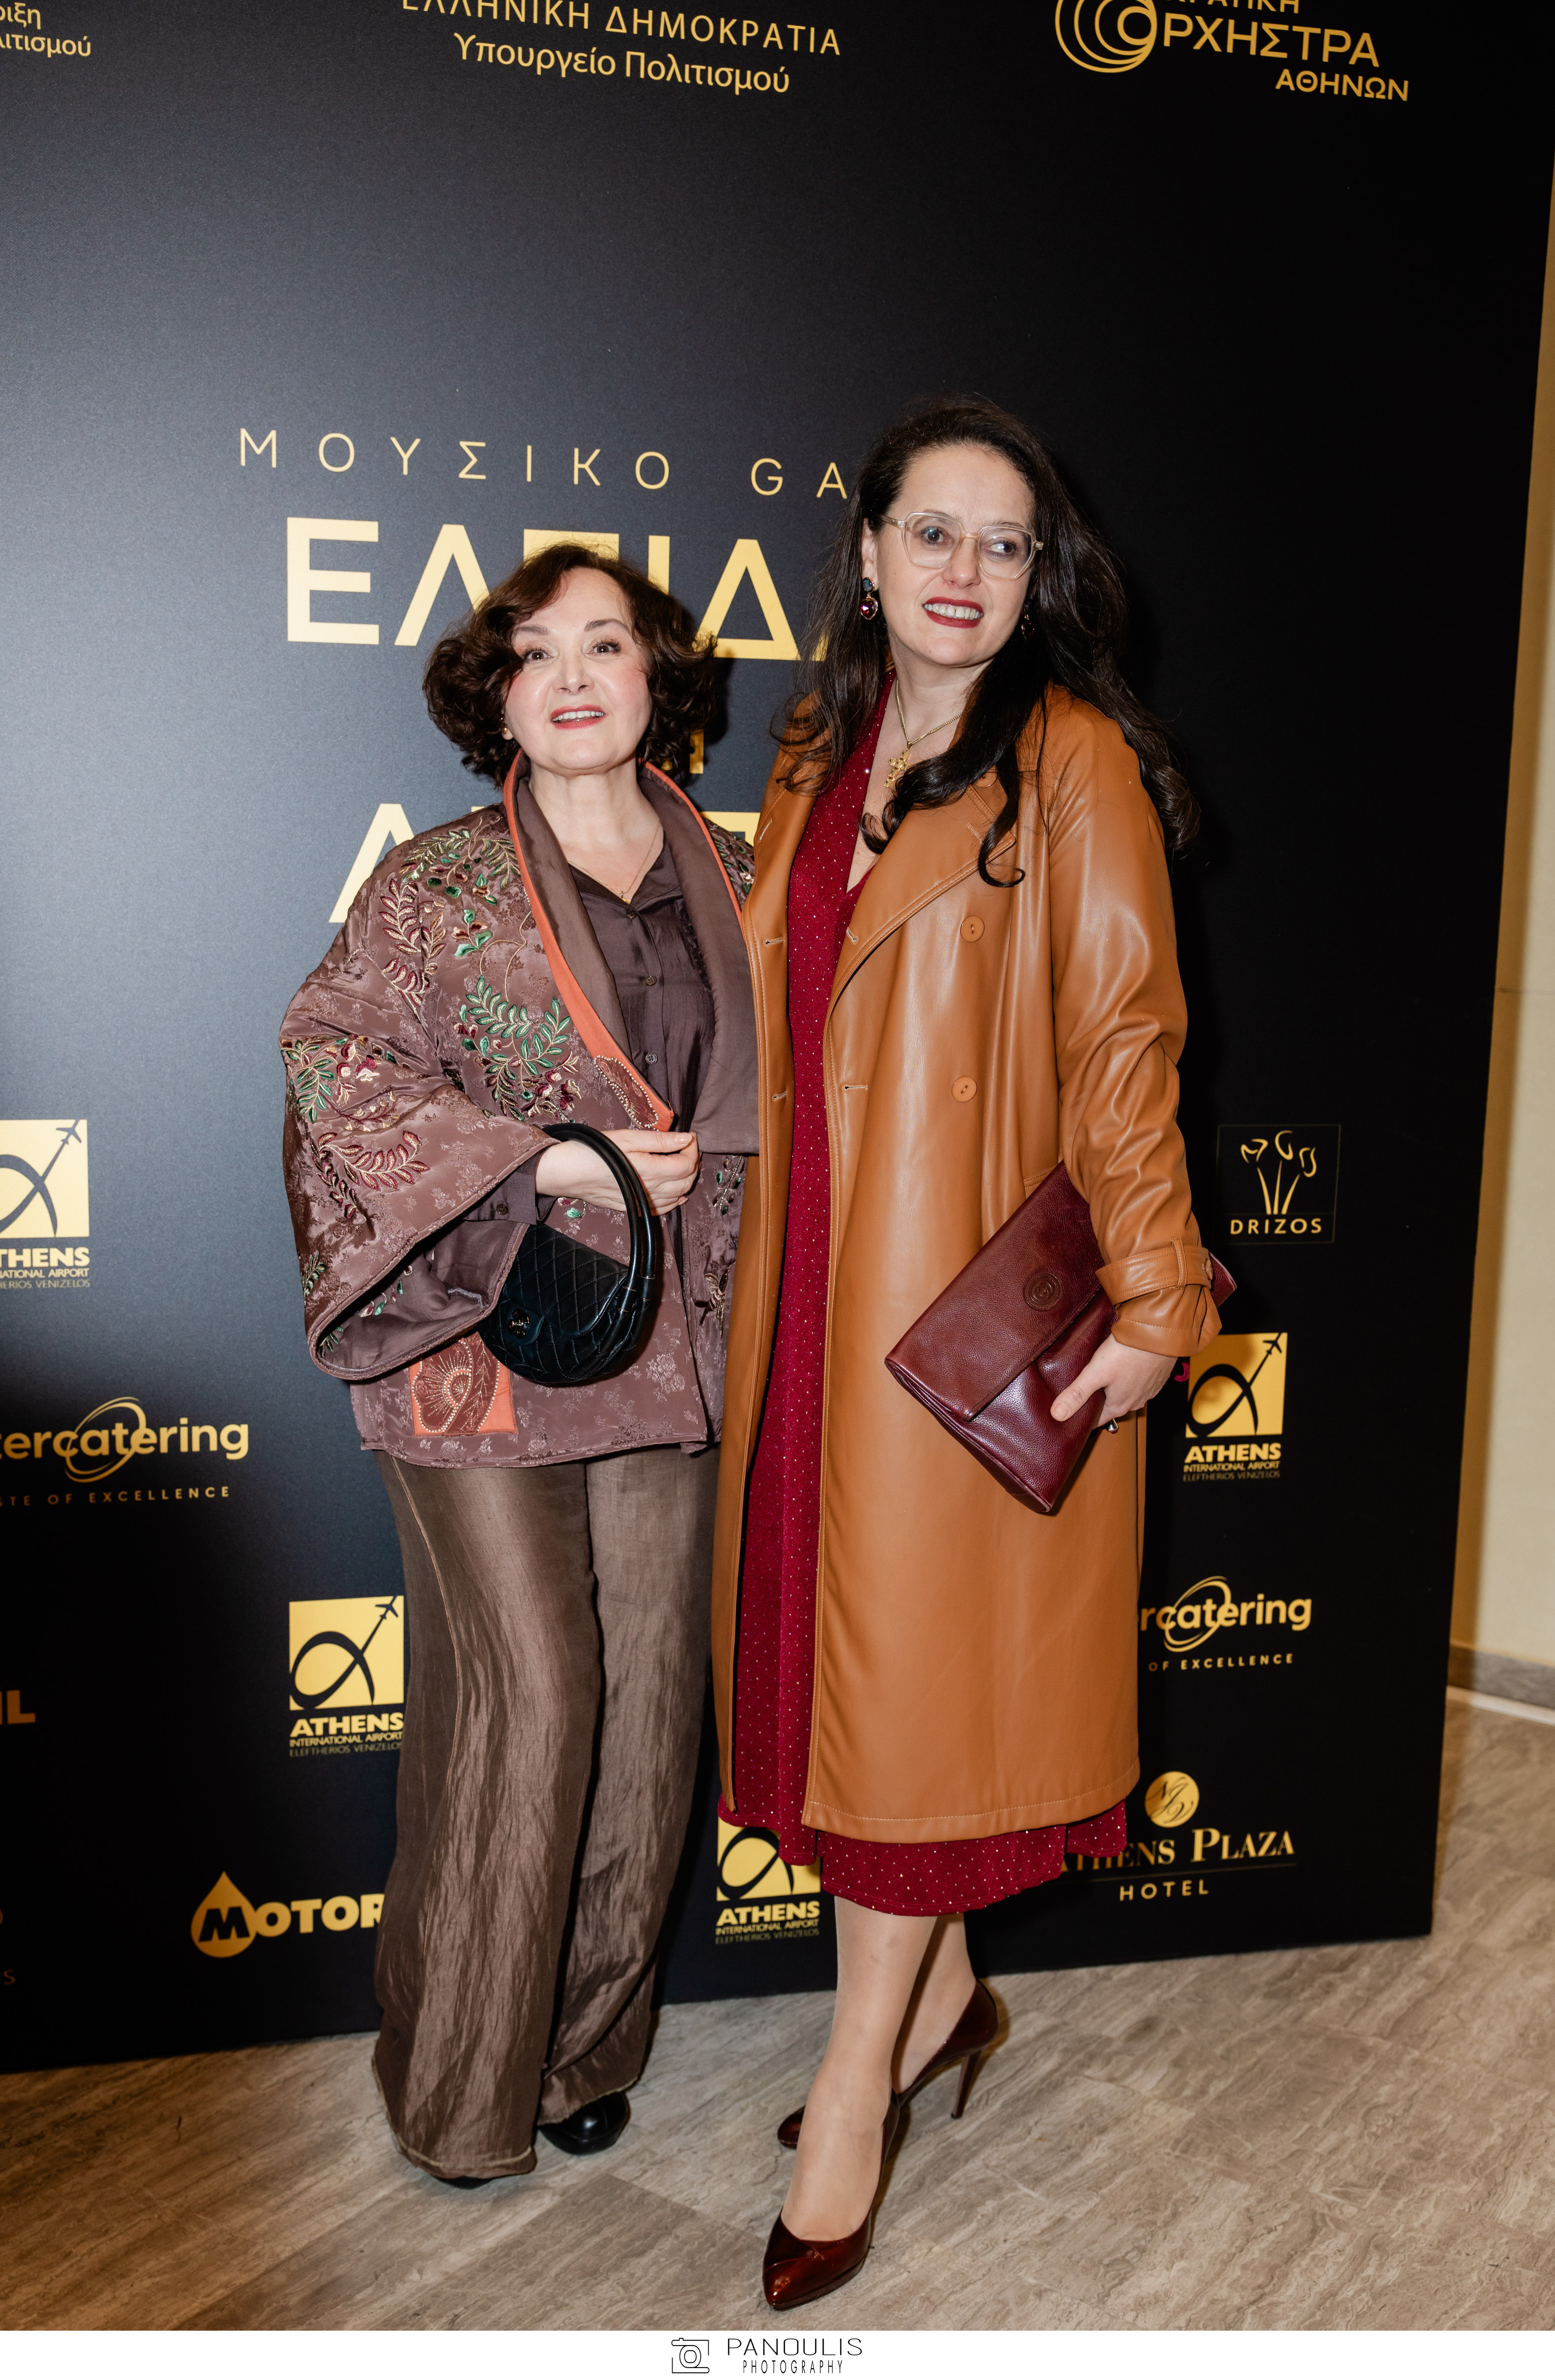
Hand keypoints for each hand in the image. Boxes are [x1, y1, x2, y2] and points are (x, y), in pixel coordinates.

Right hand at [534, 1129, 699, 1216]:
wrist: (568, 1173)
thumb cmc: (595, 1150)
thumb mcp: (628, 1138)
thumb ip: (660, 1140)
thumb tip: (687, 1139)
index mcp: (651, 1171)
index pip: (686, 1165)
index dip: (692, 1150)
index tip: (689, 1137)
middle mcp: (651, 1191)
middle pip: (686, 1181)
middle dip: (692, 1163)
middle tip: (687, 1147)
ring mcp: (643, 1203)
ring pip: (678, 1196)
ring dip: (685, 1179)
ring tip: (681, 1162)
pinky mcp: (635, 1209)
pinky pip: (664, 1208)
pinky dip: (675, 1197)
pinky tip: (673, 1187)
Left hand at [1050, 1333, 1175, 1426]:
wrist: (1159, 1333)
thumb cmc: (1128, 1352)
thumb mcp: (1096, 1372)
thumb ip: (1076, 1393)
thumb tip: (1056, 1415)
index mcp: (1119, 1405)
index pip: (1097, 1420)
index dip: (1083, 1418)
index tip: (1072, 1416)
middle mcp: (1136, 1402)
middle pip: (1111, 1406)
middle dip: (1097, 1402)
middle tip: (1082, 1393)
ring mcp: (1148, 1390)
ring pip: (1126, 1394)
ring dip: (1114, 1389)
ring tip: (1100, 1377)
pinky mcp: (1156, 1376)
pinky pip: (1138, 1382)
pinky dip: (1129, 1378)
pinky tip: (1122, 1367)